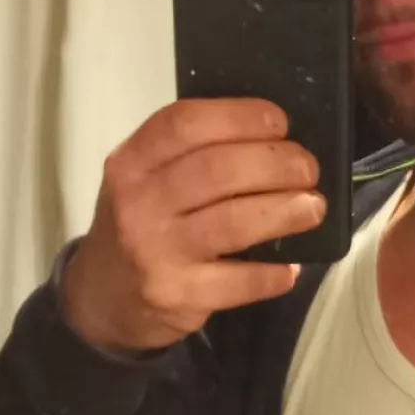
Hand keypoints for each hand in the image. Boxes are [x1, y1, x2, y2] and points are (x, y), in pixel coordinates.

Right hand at [60, 98, 324, 353]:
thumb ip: (188, 155)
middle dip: (277, 164)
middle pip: (220, 170)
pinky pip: (239, 281)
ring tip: (313, 207)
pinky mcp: (177, 295)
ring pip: (235, 221)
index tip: (279, 124)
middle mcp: (139, 202)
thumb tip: (271, 139)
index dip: (241, 117)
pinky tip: (290, 267)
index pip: (186, 124)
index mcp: (132, 162)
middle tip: (307, 170)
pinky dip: (272, 273)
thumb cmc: (139, 224)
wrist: (102, 298)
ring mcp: (157, 251)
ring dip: (286, 211)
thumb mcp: (142, 179)